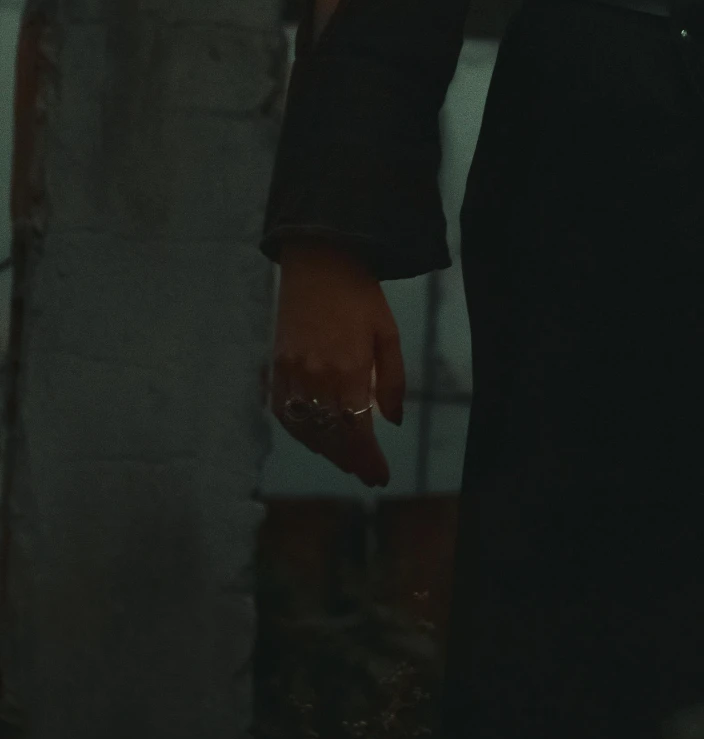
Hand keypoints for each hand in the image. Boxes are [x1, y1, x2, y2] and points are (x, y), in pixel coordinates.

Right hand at [271, 240, 405, 489]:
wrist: (318, 261)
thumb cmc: (361, 295)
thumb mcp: (388, 333)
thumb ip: (392, 380)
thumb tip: (393, 421)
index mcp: (348, 370)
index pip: (357, 430)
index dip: (368, 459)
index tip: (380, 477)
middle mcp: (316, 378)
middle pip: (330, 436)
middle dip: (350, 460)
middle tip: (366, 473)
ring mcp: (291, 373)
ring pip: (305, 429)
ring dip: (325, 450)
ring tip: (345, 458)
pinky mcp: (275, 366)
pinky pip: (282, 412)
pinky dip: (299, 431)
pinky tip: (314, 436)